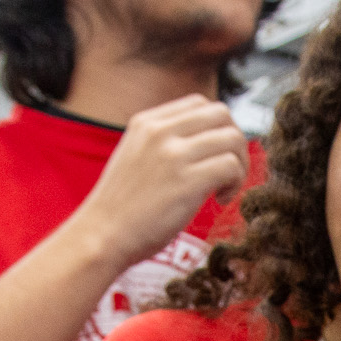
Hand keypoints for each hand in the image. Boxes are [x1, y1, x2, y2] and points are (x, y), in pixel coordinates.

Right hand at [69, 96, 248, 270]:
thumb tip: (203, 141)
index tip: (211, 156)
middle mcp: (160, 131)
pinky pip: (231, 166)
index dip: (216, 128)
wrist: (102, 236)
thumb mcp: (135, 156)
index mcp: (146, 121)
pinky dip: (235, 183)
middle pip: (222, 114)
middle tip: (228, 171)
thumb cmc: (121, 208)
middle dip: (234, 142)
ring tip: (224, 189)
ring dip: (239, 165)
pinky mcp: (188, 181)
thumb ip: (163, 143)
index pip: (199, 103)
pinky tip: (220, 200)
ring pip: (232, 139)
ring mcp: (174, 154)